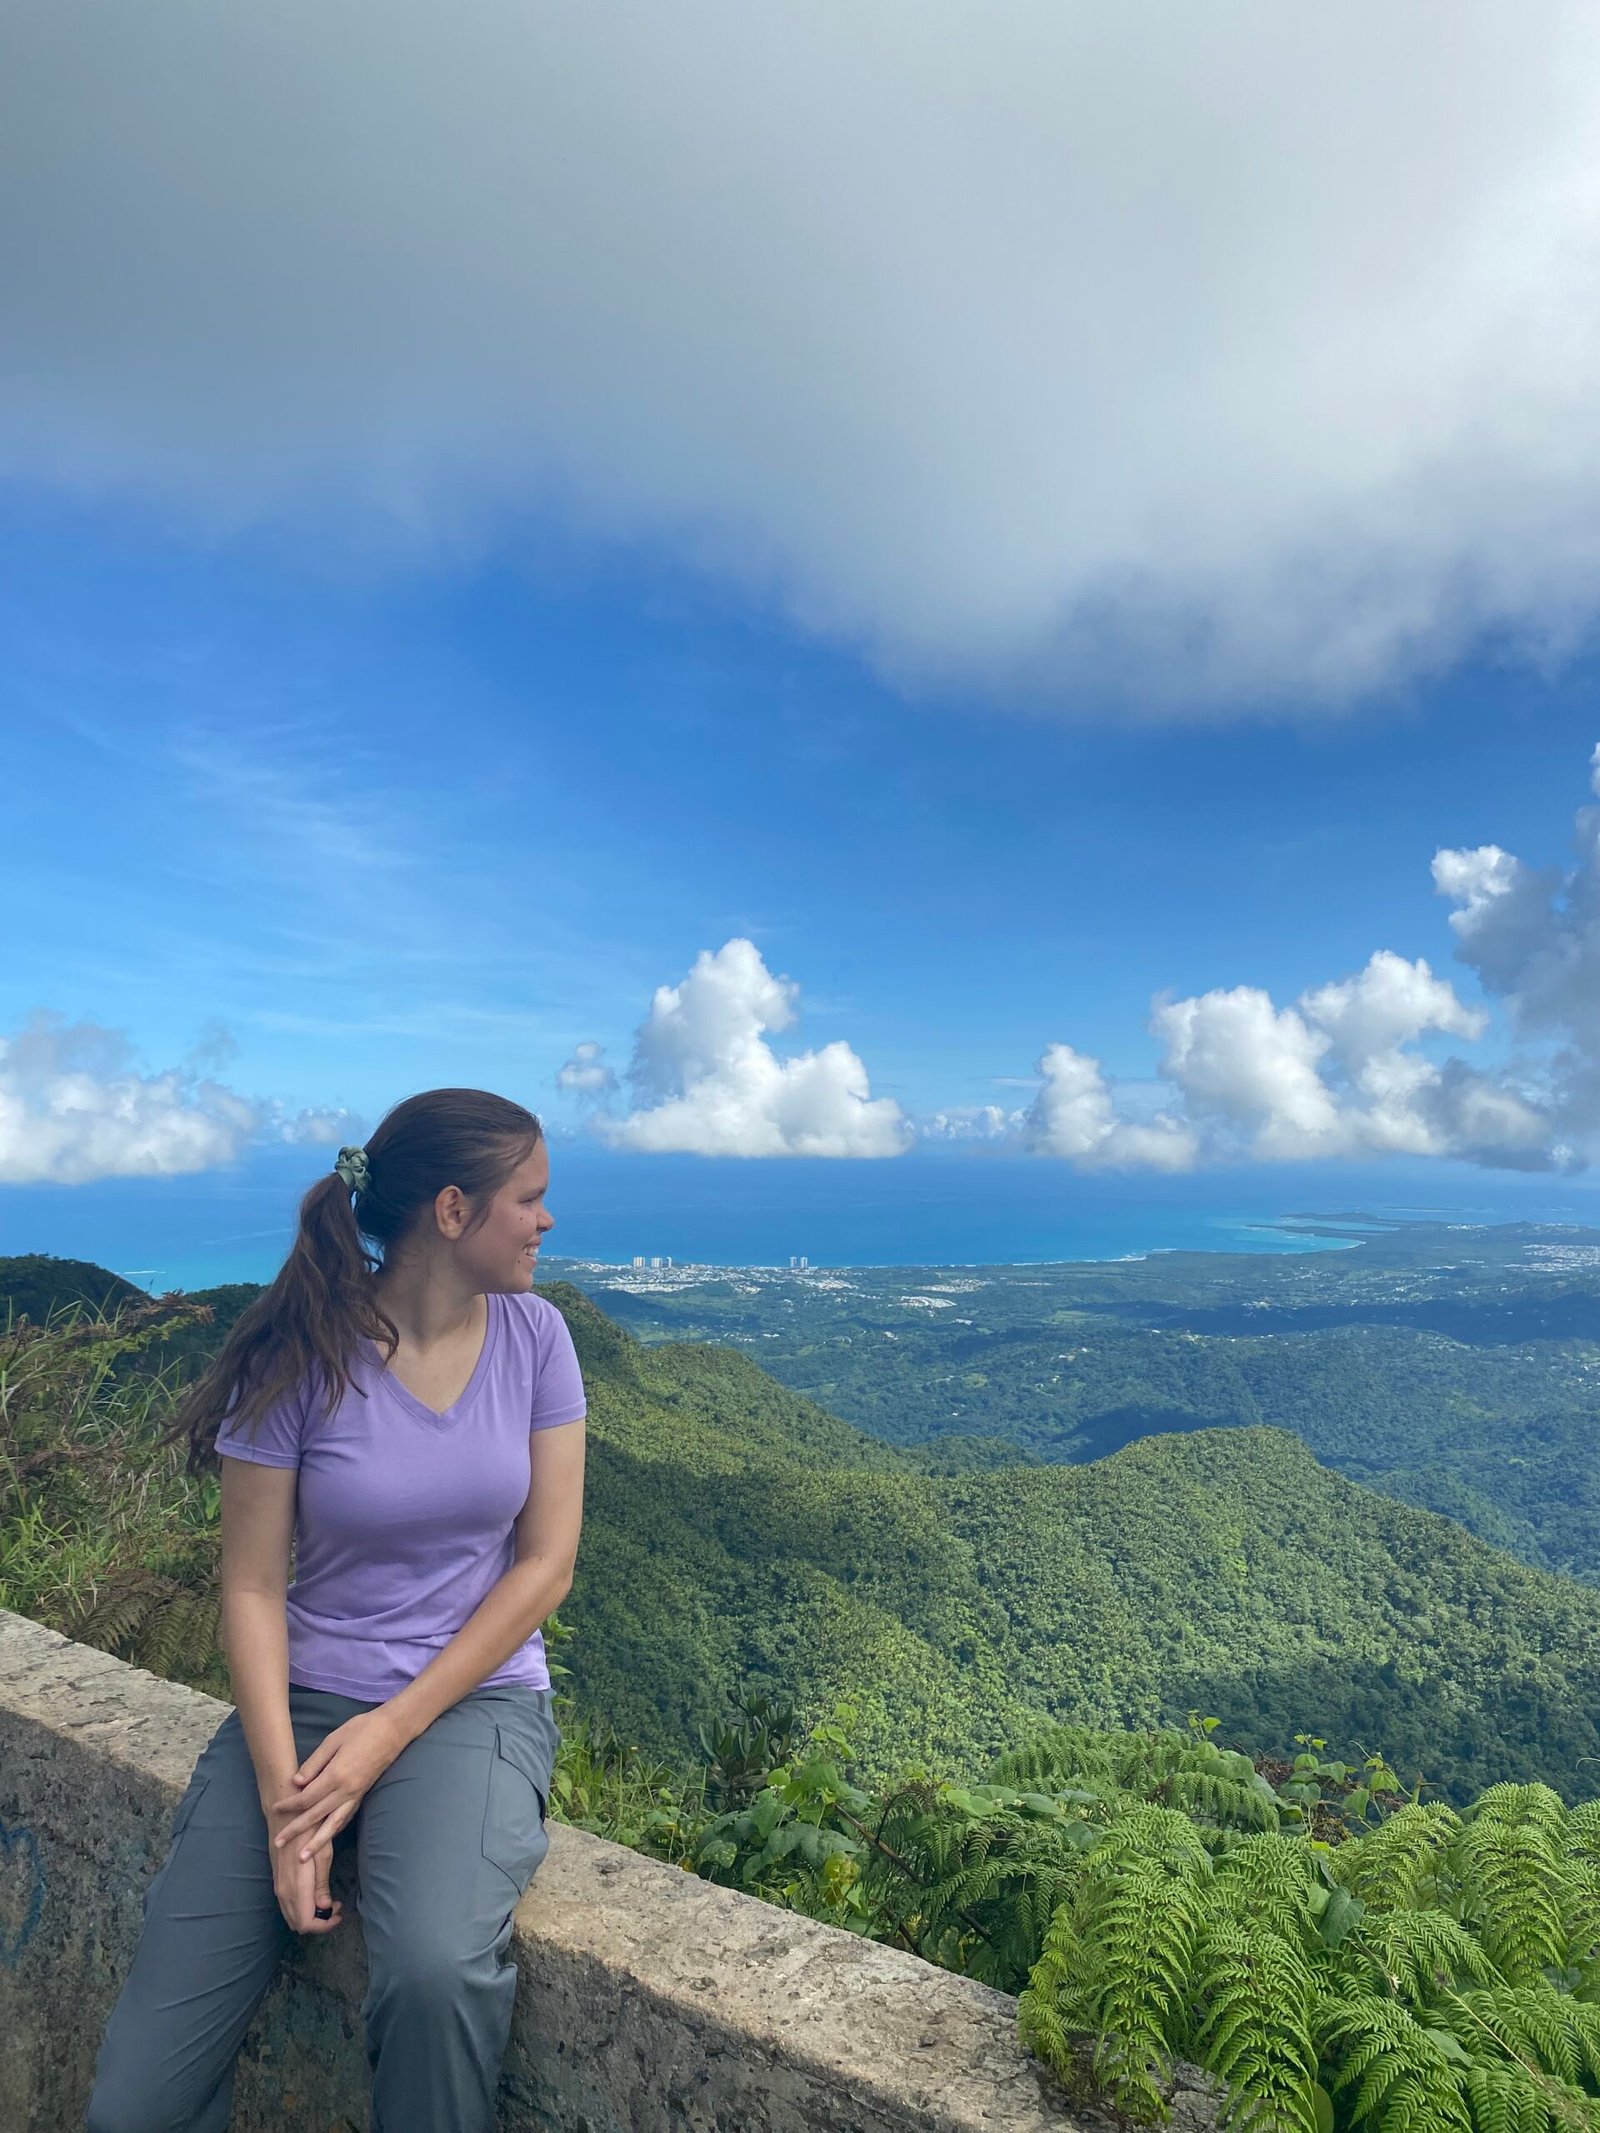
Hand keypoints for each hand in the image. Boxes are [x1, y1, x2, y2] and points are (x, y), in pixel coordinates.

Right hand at [265, 1802, 342, 1934]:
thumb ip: (321, 1884)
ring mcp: (278, 1886)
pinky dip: (302, 1907)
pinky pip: (288, 1905)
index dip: (324, 1925)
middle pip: (298, 1923)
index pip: (306, 1922)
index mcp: (296, 1887)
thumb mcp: (323, 1854)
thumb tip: (325, 1907)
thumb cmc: (309, 1829)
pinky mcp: (277, 1880)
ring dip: (311, 1915)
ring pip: (292, 1915)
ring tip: (330, 1901)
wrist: (286, 1815)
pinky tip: (316, 1894)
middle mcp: (283, 1891)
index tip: (339, 1915)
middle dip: (319, 1922)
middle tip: (337, 1908)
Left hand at [271, 1707, 405, 1862]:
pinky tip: (327, 1837)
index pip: (307, 1798)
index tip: (275, 1809)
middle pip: (316, 1816)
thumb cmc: (362, 1729)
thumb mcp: (333, 1739)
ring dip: (316, 1843)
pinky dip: (334, 1830)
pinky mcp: (362, 1796)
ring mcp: (356, 1795)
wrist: (393, 1730)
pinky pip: (345, 1818)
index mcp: (336, 1775)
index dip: (289, 1805)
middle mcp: (346, 1791)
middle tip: (278, 1842)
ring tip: (303, 1858)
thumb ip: (314, 1762)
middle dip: (296, 1831)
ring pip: (333, 1825)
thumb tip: (296, 1782)